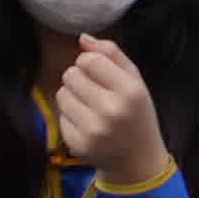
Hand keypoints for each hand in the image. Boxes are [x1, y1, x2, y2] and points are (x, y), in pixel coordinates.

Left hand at [44, 30, 155, 188]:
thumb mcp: (136, 82)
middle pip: (70, 74)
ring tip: (91, 109)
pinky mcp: (78, 143)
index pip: (89, 60)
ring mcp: (93, 129)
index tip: (102, 75)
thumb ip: (113, 56)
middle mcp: (112, 110)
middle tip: (96, 94)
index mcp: (131, 91)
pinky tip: (87, 125)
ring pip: (61, 94)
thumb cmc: (137, 114)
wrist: (138, 160)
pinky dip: (71, 118)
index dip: (91, 63)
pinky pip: (60, 115)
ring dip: (73, 97)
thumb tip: (83, 38)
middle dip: (80, 80)